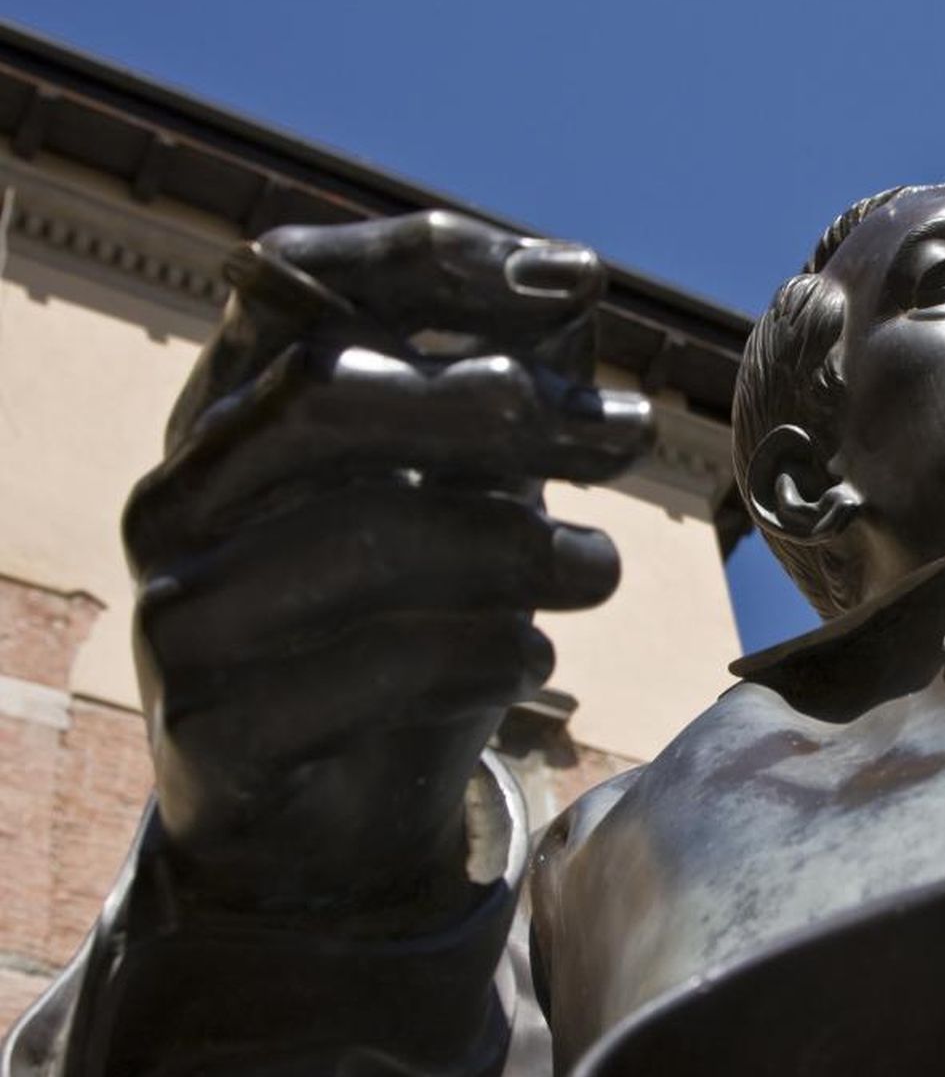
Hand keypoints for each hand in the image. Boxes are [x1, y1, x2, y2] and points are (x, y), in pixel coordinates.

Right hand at [121, 211, 652, 915]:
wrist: (325, 819)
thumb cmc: (402, 621)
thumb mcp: (461, 492)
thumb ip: (503, 392)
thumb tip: (572, 281)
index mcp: (228, 411)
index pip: (298, 283)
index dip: (434, 262)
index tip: (577, 278)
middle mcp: (183, 494)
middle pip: (330, 391)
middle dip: (498, 403)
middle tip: (626, 432)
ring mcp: (182, 612)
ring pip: (367, 535)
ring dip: (523, 546)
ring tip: (605, 568)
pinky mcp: (212, 728)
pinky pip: (373, 668)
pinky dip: (485, 654)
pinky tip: (537, 658)